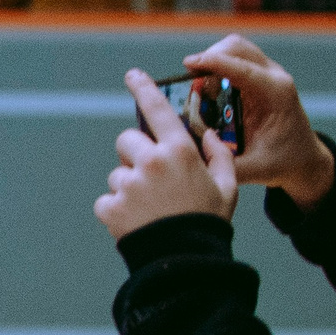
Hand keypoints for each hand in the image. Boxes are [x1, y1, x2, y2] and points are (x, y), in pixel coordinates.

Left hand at [95, 68, 237, 241]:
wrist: (185, 259)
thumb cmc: (208, 221)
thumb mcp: (227, 186)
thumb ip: (220, 155)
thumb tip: (208, 134)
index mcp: (179, 151)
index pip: (158, 110)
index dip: (144, 89)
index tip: (133, 75)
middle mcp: (150, 162)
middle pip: (126, 141)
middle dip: (135, 154)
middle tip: (152, 177)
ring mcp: (127, 185)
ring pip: (117, 173)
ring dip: (129, 186)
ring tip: (151, 207)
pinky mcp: (109, 206)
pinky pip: (107, 199)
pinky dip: (117, 209)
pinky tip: (137, 221)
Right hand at [182, 33, 333, 209]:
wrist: (303, 158)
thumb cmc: (281, 162)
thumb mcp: (251, 170)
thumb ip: (220, 163)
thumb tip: (189, 154)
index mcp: (277, 95)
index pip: (243, 69)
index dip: (214, 62)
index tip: (188, 63)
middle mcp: (275, 78)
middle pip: (238, 48)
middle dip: (210, 57)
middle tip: (190, 81)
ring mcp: (267, 74)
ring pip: (235, 49)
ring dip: (213, 61)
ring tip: (198, 88)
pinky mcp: (258, 77)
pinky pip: (233, 60)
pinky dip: (216, 66)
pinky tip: (208, 89)